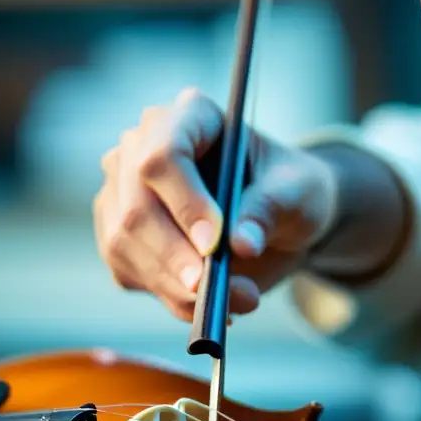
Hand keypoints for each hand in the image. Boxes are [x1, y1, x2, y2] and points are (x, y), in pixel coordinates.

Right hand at [94, 87, 338, 321]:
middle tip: (214, 290)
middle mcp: (142, 147)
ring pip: (125, 246)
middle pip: (136, 207)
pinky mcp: (121, 237)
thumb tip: (241, 244)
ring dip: (177, 287)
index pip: (164, 153)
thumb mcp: (299, 192)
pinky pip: (131, 274)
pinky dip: (173, 299)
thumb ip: (271, 209)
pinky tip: (215, 304)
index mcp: (190, 116)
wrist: (283, 220)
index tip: (214, 244)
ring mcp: (122, 192)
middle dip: (175, 257)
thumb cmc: (292, 189)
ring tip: (238, 300)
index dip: (185, 201)